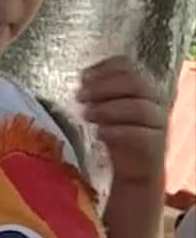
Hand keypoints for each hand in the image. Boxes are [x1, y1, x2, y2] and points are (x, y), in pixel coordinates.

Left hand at [78, 57, 168, 185]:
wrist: (134, 169)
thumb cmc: (116, 134)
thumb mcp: (104, 111)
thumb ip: (97, 95)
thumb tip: (81, 80)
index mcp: (139, 87)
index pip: (129, 67)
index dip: (105, 68)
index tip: (83, 76)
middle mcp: (153, 100)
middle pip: (136, 84)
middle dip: (104, 87)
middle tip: (80, 95)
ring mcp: (157, 122)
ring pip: (140, 108)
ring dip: (109, 109)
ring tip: (86, 114)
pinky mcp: (155, 145)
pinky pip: (141, 134)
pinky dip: (117, 131)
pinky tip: (99, 133)